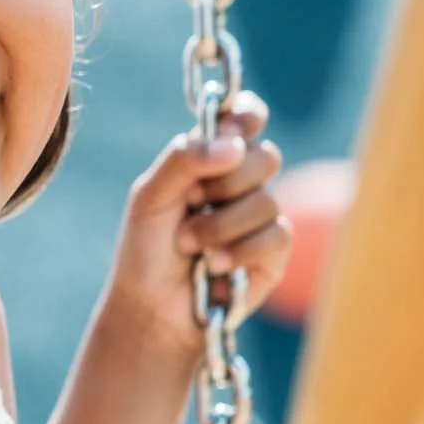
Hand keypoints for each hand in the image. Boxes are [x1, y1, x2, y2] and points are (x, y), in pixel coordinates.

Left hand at [105, 92, 288, 359]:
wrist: (151, 307)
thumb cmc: (146, 250)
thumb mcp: (151, 196)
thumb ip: (185, 159)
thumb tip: (234, 144)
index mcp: (210, 160)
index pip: (244, 121)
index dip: (247, 117)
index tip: (235, 128)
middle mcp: (240, 184)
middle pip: (264, 157)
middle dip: (225, 183)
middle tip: (191, 204)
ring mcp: (260, 217)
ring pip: (267, 199)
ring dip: (221, 225)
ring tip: (190, 246)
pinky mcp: (273, 254)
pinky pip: (277, 235)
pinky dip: (241, 251)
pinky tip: (216, 267)